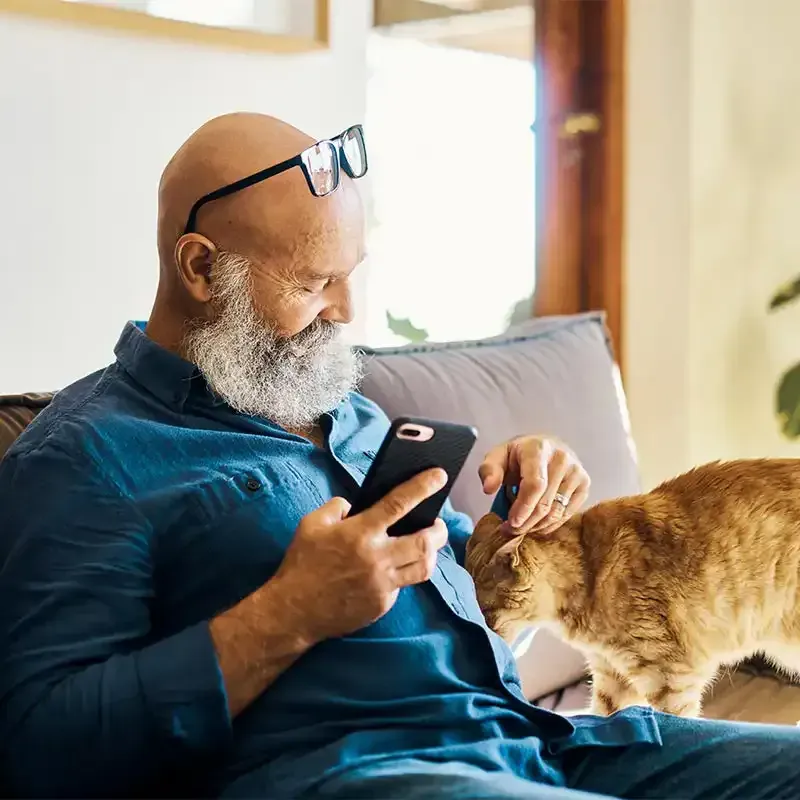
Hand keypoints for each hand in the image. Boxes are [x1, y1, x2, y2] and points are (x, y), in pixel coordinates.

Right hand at [271, 468, 448, 645]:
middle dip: (439, 530)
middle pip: (424, 542)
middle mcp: (376, 557)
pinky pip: (403, 586)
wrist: (293, 611)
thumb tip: (355, 506)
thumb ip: (336, 507)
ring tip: (427, 546)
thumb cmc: (301, 564)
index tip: (439, 476)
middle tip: (438, 524)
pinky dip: (403, 575)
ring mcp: (382, 584)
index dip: (422, 487)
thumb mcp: (311, 524)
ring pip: (424, 568)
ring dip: (430, 554)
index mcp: (359, 532)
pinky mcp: (382, 605)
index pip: (399, 503)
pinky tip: (395, 569)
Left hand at [478, 435, 589, 533]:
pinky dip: (550, 525)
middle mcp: (562, 458)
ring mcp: (577, 471)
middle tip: (510, 530)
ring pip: (556, 512)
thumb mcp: (497, 456)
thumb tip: (488, 488)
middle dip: (526, 522)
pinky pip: (567, 514)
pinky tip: (536, 524)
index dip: (523, 507)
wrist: (545, 447)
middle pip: (545, 502)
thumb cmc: (518, 455)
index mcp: (538, 448)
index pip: (535, 484)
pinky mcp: (585, 484)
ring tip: (521, 528)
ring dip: (536, 526)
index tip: (511, 522)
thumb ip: (488, 470)